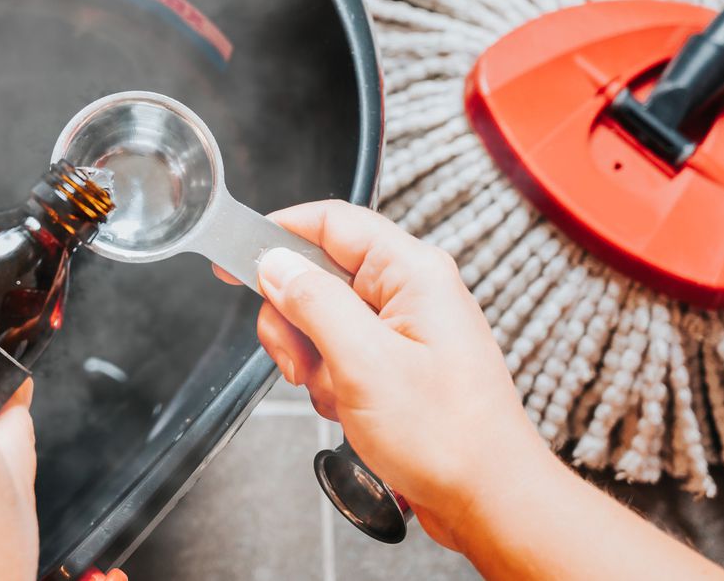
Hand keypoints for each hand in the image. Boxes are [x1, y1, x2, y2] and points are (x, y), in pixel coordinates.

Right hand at [223, 200, 548, 550]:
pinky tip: (350, 409)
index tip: (235, 258)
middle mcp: (411, 291)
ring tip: (336, 395)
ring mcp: (405, 328)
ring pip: (323, 318)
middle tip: (298, 361)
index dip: (277, 234)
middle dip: (295, 321)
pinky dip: (330, 382)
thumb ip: (313, 302)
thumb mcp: (363, 363)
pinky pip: (340, 353)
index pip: (331, 221)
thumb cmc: (448, 437)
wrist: (489, 502)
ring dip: (313, 360)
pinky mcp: (399, 362)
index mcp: (412, 272)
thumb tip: (274, 263)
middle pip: (318, 274)